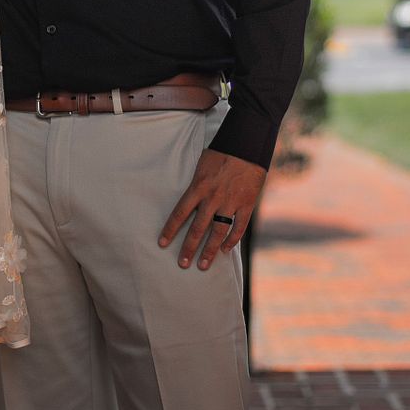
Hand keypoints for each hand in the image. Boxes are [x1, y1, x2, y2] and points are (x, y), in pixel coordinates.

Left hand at [158, 148, 265, 269]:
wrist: (247, 144)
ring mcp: (230, 202)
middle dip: (188, 248)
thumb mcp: (201, 165)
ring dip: (209, 250)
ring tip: (203, 265)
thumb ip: (195, 185)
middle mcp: (212, 198)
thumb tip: (189, 201)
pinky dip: (232, 240)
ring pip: (217, 232)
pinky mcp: (246, 204)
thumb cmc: (221, 152)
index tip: (162, 243)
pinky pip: (238, 226)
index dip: (170, 230)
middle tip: (182, 264)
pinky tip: (225, 249)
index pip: (180, 213)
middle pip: (197, 228)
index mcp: (198, 187)